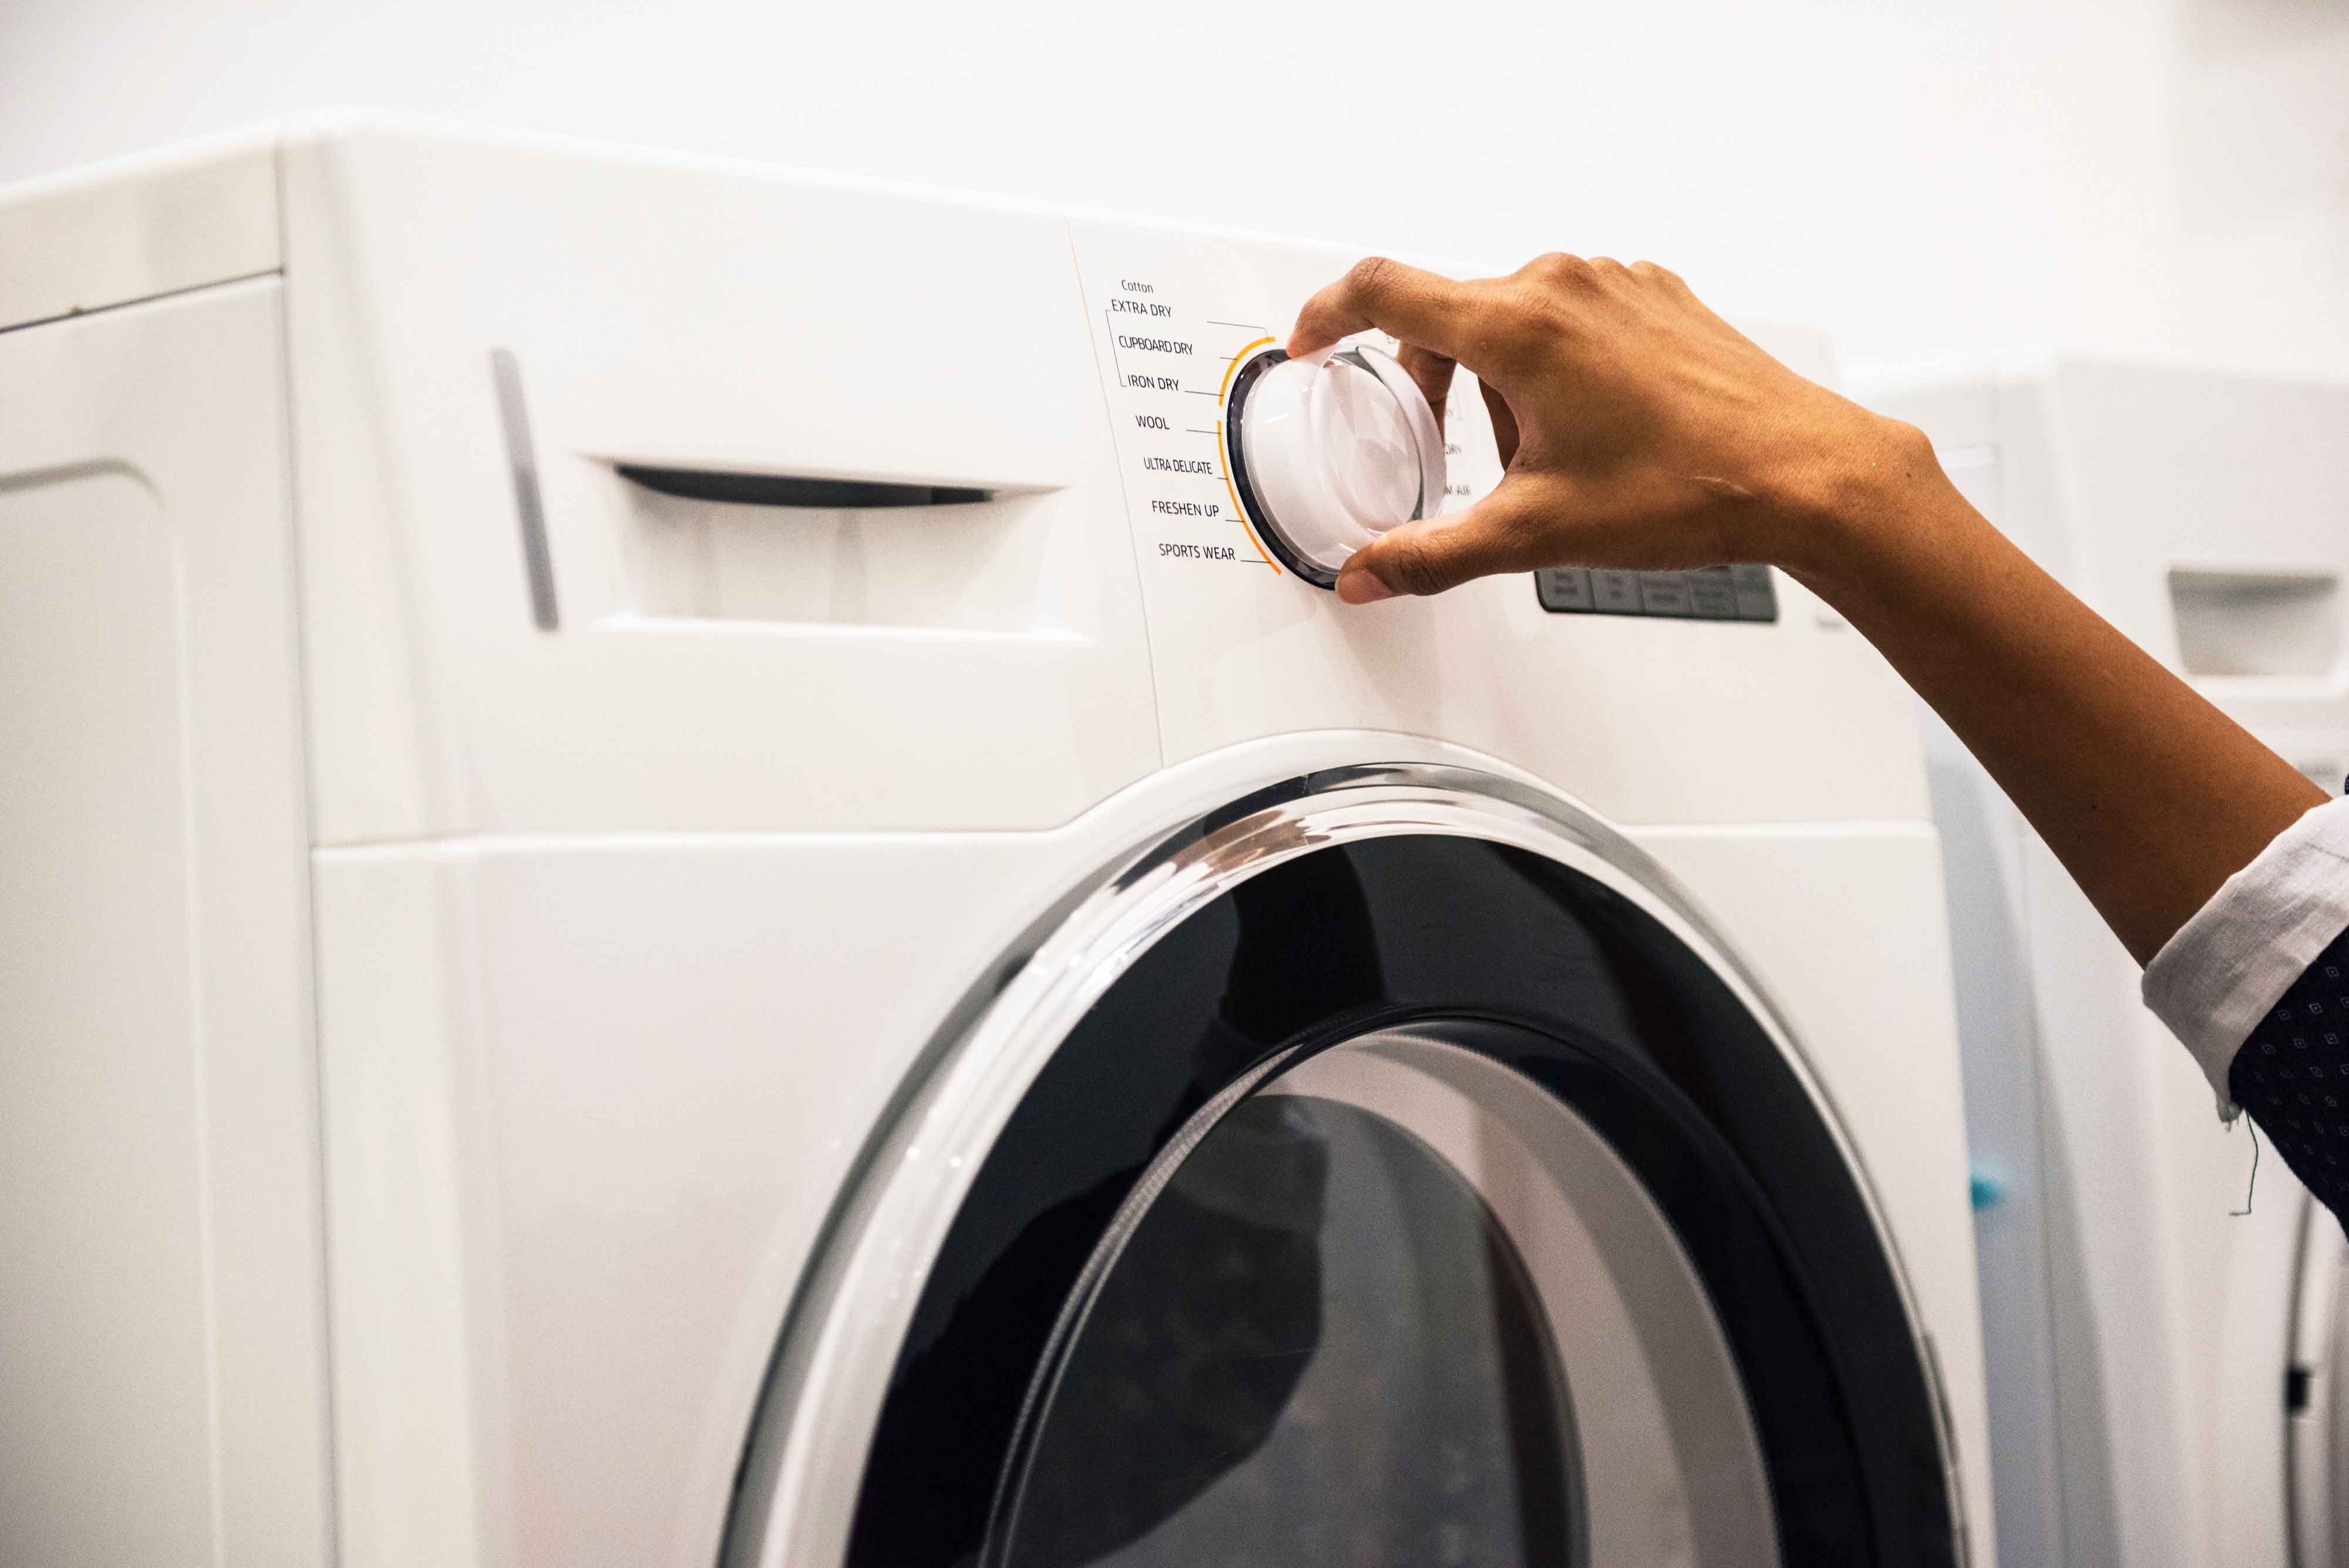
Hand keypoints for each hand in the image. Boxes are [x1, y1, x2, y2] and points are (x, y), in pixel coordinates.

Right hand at [1287, 255, 1924, 603]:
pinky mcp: (1658, 297)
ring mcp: (1618, 284)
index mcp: (1521, 325)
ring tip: (1551, 458)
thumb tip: (1369, 578)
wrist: (1806, 475)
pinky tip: (1597, 432)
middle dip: (1438, 386)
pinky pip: (1573, 318)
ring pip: (1515, 321)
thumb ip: (1432, 556)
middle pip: (1451, 316)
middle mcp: (1566, 284)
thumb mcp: (1536, 534)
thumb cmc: (1690, 489)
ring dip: (1504, 384)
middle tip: (1461, 454)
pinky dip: (1557, 369)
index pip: (1384, 291)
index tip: (1313, 343)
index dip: (1329, 316)